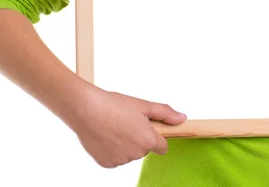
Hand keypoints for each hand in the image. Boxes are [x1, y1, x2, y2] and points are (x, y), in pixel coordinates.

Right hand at [71, 86, 187, 168]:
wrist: (87, 110)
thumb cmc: (114, 105)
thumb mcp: (143, 105)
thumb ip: (165, 113)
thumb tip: (182, 119)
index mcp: (147, 140)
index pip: (162, 147)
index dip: (157, 137)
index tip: (149, 129)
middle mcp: (136, 154)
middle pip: (144, 149)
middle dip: (139, 137)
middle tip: (127, 121)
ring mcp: (120, 160)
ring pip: (129, 153)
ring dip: (126, 143)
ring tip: (114, 126)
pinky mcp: (107, 164)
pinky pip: (115, 158)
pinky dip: (113, 149)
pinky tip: (106, 135)